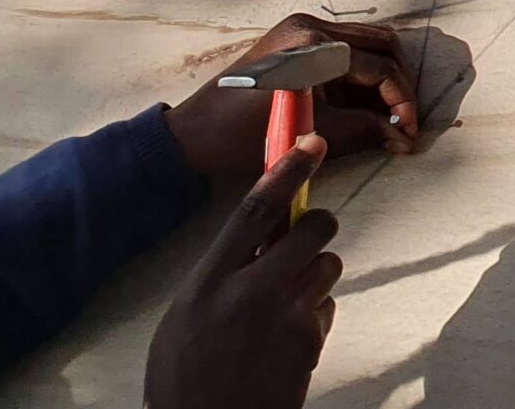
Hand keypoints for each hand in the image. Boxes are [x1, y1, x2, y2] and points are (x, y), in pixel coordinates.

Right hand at [143, 137, 342, 408]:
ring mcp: (286, 317)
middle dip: (316, 228)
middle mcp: (250, 293)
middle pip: (313, 229)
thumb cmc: (186, 373)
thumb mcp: (187, 313)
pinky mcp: (310, 341)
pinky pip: (327, 305)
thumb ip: (224, 271)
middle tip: (302, 241)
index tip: (310, 141)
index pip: (254, 213)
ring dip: (314, 275)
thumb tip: (263, 236)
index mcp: (208, 282)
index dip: (286, 172)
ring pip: (327, 265)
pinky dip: (313, 314)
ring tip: (283, 304)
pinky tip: (286, 338)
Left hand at [167, 13, 418, 192]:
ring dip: (383, 77)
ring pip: (367, 43)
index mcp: (314, 47)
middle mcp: (311, 26)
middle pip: (382, 44)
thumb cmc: (247, 137)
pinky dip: (361, 73)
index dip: (402, 101)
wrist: (195, 134)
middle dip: (399, 83)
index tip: (408, 133)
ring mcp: (302, 27)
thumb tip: (403, 137)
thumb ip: (365, 130)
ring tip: (384, 114)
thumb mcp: (314, 135)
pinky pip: (346, 48)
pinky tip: (361, 103)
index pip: (380, 68)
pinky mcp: (295, 38)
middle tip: (402, 120)